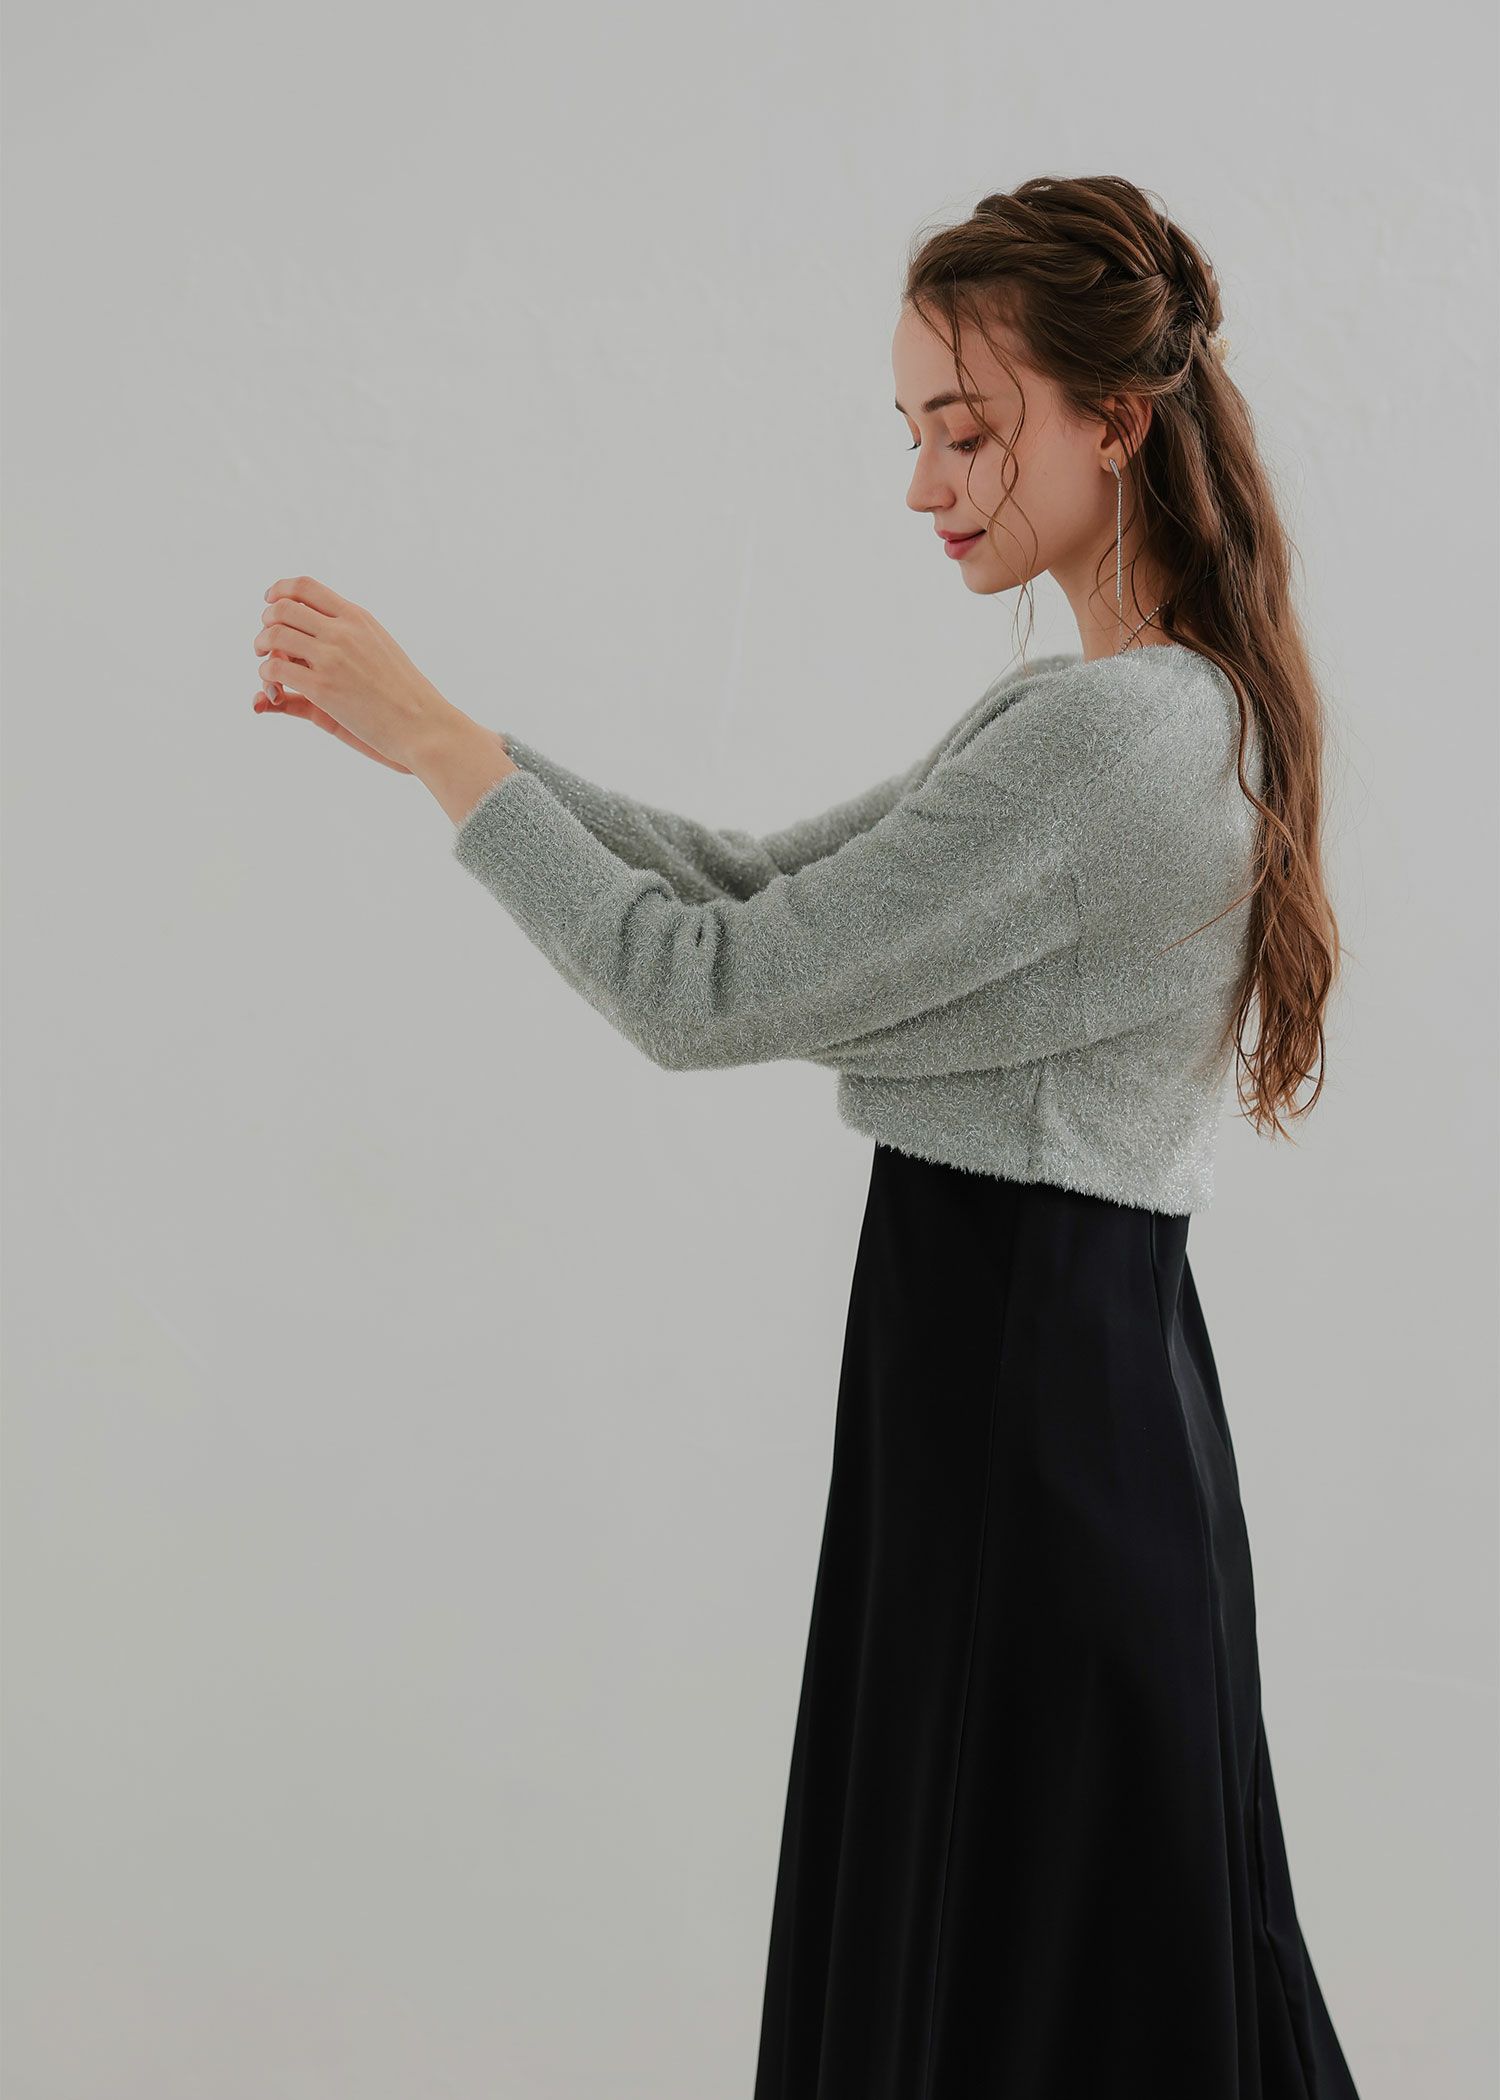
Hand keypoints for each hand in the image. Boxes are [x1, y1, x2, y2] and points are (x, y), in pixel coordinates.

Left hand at [253, 574, 452, 769]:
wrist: (424, 724)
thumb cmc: (406, 693)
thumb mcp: (380, 648)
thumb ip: (352, 635)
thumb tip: (330, 629)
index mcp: (357, 618)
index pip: (306, 587)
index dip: (280, 591)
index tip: (271, 603)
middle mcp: (343, 631)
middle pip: (283, 608)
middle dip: (266, 621)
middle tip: (265, 640)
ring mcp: (332, 657)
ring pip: (274, 636)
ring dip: (262, 647)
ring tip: (266, 661)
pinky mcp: (323, 687)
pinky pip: (276, 669)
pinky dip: (267, 676)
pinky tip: (274, 687)